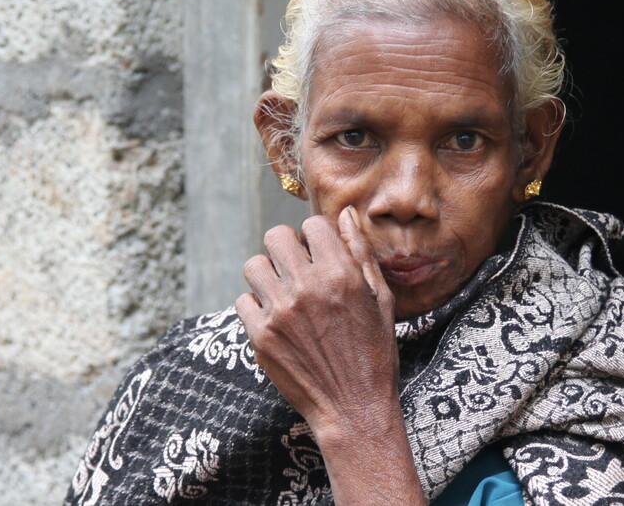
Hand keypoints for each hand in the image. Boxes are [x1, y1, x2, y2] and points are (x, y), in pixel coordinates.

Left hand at [236, 206, 396, 425]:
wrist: (354, 408)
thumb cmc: (373, 353)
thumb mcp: (381, 300)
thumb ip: (361, 253)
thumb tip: (346, 214)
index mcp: (341, 274)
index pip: (313, 225)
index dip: (316, 238)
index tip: (319, 254)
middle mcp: (307, 288)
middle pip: (275, 236)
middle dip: (286, 248)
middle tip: (296, 269)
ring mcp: (280, 312)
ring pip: (253, 265)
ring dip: (267, 275)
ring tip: (283, 293)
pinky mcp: (260, 336)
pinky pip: (243, 300)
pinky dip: (256, 307)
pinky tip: (276, 320)